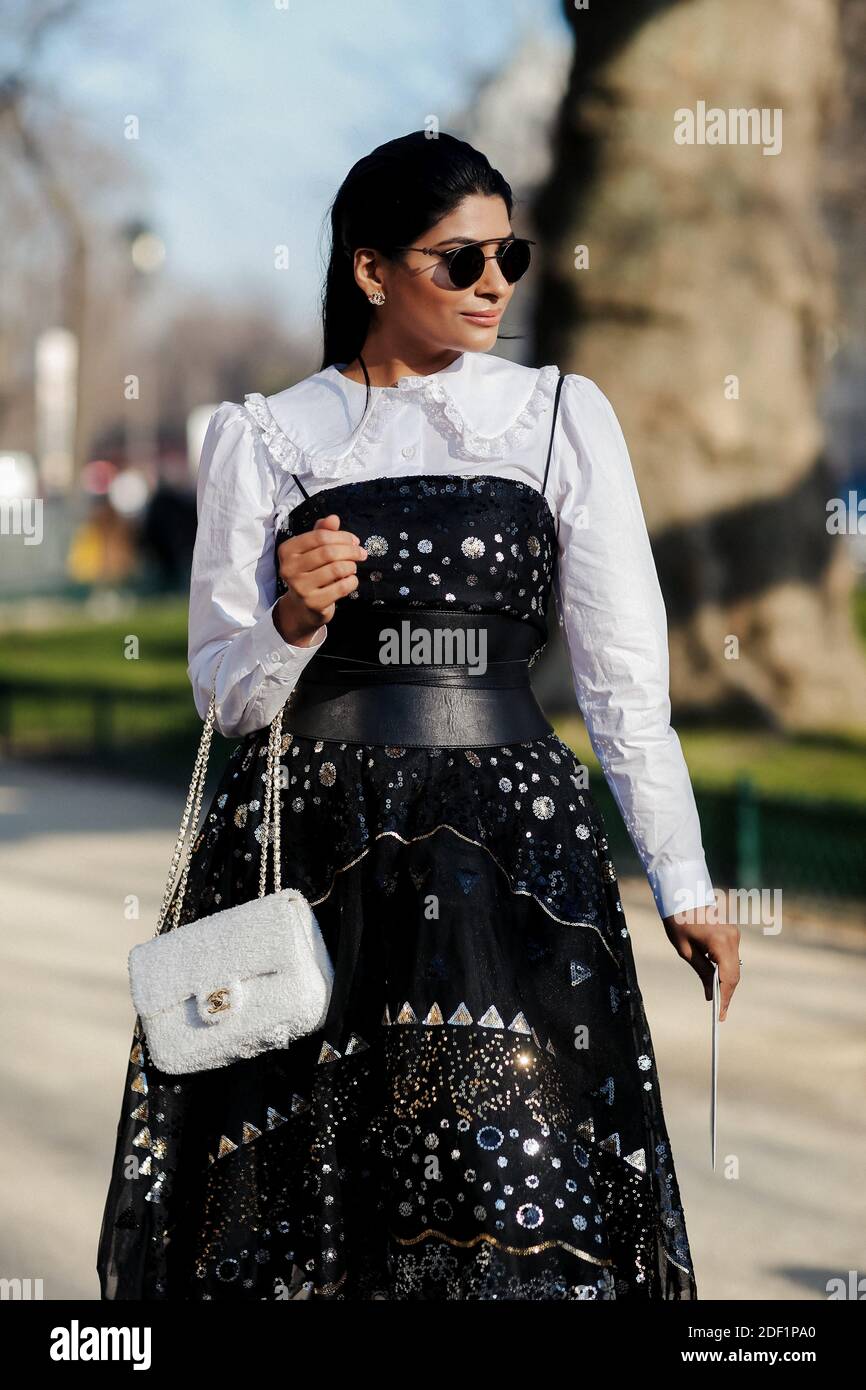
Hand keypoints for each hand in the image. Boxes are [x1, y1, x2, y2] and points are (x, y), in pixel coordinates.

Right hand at [273, 514, 367, 644]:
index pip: (319, 536)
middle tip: (361, 553)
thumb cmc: (309, 573)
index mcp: (287, 550)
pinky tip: (351, 580)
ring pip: (336, 569)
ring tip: (353, 567)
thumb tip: (334, 518)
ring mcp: (300, 587)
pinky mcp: (313, 603)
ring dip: (351, 566)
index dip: (342, 536)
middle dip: (351, 550)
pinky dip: (352, 581)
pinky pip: (341, 587)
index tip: (354, 541)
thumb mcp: (312, 551)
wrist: (302, 608)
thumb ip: (321, 532)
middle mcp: (289, 568)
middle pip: (328, 552)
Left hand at [662, 900, 740, 1020]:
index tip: (719, 1015)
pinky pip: (731, 956)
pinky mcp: (732, 932)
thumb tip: (710, 995)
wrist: (682, 894)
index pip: (728, 978)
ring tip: (716, 998)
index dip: (725, 998)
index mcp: (720, 942)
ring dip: (726, 981)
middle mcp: (732, 938)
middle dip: (727, 993)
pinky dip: (725, 969)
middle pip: (734, 974)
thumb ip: (701, 972)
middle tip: (718, 1011)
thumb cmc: (679, 920)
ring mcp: (734, 934)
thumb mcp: (685, 950)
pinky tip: (715, 979)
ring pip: (734, 966)